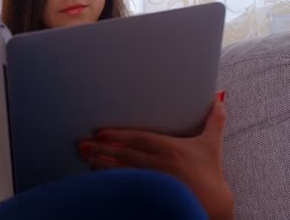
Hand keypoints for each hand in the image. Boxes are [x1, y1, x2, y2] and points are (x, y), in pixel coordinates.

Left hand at [78, 92, 233, 219]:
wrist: (214, 204)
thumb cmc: (210, 173)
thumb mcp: (211, 144)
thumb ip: (214, 121)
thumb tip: (218, 98)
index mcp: (170, 150)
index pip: (138, 140)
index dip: (117, 135)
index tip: (99, 132)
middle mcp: (159, 165)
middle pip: (125, 155)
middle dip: (102, 150)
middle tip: (82, 145)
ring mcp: (153, 182)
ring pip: (122, 173)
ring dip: (102, 166)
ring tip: (85, 159)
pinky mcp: (150, 195)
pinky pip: (126, 188)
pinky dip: (110, 183)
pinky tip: (97, 179)